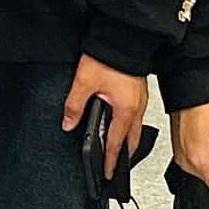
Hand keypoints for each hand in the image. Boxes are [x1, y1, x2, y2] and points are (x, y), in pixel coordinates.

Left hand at [62, 53, 150, 177]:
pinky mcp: (138, 91)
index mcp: (125, 110)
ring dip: (126, 141)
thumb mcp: (84, 82)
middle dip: (123, 155)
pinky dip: (128, 125)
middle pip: (131, 140)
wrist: (123, 36)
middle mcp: (136, 107)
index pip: (115, 143)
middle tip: (114, 166)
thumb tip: (68, 123)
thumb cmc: (109, 56)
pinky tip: (120, 123)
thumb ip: (74, 106)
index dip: (110, 160)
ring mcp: (140, 100)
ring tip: (116, 149)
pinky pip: (135, 115)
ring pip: (134, 128)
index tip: (107, 172)